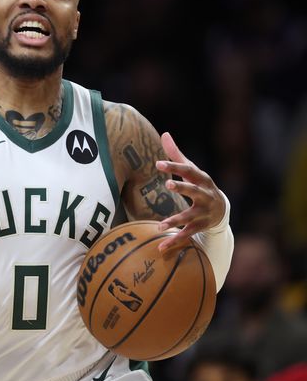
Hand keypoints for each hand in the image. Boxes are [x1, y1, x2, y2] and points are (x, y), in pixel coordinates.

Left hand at [155, 132, 226, 251]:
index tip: (158, 163)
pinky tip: (161, 247)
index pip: (188, 170)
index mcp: (201, 179)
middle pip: (194, 191)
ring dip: (176, 221)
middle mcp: (205, 195)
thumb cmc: (200, 184)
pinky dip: (174, 241)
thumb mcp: (191, 169)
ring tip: (160, 225)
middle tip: (167, 184)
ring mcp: (203, 212)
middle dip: (182, 188)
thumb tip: (164, 133)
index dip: (174, 166)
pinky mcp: (200, 226)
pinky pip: (187, 235)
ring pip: (189, 217)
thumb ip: (176, 153)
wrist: (221, 209)